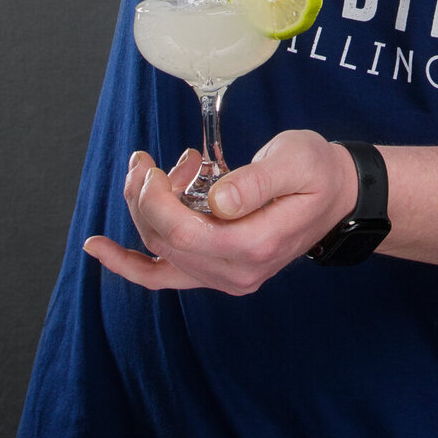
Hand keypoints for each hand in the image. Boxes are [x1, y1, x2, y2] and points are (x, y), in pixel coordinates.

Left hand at [83, 131, 359, 294]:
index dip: (154, 199)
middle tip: (143, 160)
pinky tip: (99, 249)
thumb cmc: (317, 172)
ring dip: (143, 212)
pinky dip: (129, 264)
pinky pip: (164, 275)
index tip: (148, 165)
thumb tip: (218, 199)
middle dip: (143, 197)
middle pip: (166, 241)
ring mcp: (226, 278)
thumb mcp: (295, 162)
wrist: (337, 195)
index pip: (184, 231)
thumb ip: (257, 181)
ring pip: (161, 253)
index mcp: (256, 245)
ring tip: (155, 171)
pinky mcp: (216, 271)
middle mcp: (237, 273)